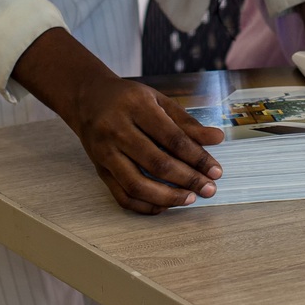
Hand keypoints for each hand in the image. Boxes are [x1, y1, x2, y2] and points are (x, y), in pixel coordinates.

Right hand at [12, 28, 224, 214]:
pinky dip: (144, 206)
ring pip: (137, 184)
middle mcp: (117, 129)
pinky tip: (164, 205)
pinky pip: (121, 195)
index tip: (217, 171)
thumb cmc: (129, 98)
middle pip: (156, 163)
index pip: (172, 138)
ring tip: (189, 199)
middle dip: (187, 179)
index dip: (197, 158)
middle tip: (209, 189)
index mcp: (136, 106)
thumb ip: (187, 122)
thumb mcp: (159, 100)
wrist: (87, 98)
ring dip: (167, 197)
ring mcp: (105, 152)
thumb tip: (217, 139)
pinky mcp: (99, 169)